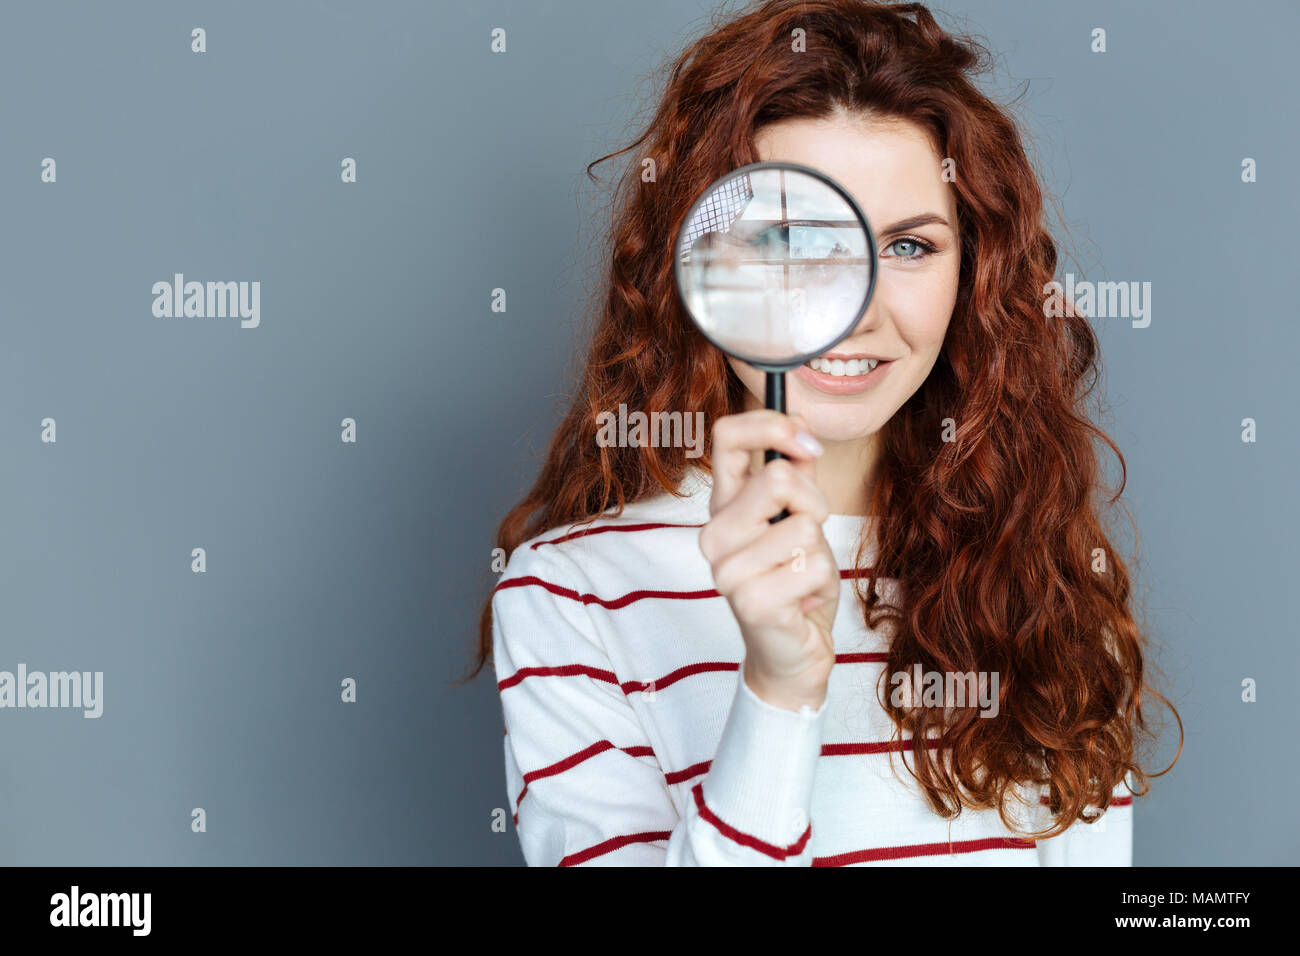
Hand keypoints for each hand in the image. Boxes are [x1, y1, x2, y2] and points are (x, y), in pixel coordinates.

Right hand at [698, 410, 838, 711]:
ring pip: (804, 526)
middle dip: (815, 502)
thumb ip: (797, 474)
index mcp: (722, 507)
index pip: (727, 436)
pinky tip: (803, 601)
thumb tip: (800, 428)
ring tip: (801, 575)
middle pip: (777, 478)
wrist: (790, 653)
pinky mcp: (750, 602)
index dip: (772, 425)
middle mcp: (714, 534)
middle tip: (809, 536)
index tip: (806, 443)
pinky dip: (823, 583)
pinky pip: (813, 566)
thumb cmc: (793, 582)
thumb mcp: (799, 519)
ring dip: (820, 552)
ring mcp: (726, 570)